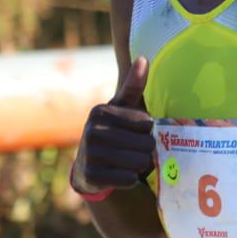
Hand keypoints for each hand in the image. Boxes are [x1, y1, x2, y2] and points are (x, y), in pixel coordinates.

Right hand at [73, 56, 154, 193]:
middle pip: (145, 144)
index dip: (148, 130)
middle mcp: (92, 130)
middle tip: (135, 150)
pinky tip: (122, 173)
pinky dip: (131, 178)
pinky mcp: (92, 175)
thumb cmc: (114, 130)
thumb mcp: (122, 107)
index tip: (137, 132)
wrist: (89, 164)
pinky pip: (128, 179)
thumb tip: (144, 58)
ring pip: (139, 162)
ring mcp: (90, 154)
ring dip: (141, 165)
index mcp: (101, 111)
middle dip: (146, 149)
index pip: (146, 123)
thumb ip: (134, 85)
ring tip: (130, 161)